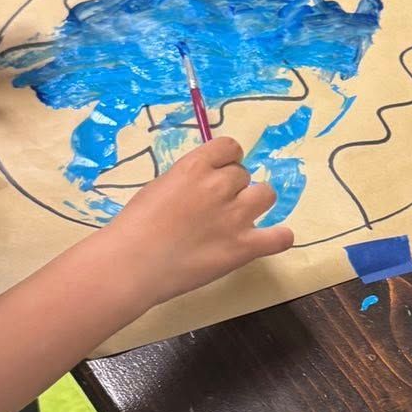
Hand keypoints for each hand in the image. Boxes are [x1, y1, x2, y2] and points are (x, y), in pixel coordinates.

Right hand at [105, 136, 293, 303]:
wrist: (131, 264)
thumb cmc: (133, 227)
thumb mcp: (159, 186)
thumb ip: (187, 180)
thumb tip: (205, 182)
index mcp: (195, 166)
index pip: (230, 147)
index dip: (226, 160)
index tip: (217, 174)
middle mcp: (219, 185)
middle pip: (244, 174)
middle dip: (232, 188)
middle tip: (214, 208)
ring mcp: (235, 217)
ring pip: (267, 194)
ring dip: (254, 204)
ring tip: (239, 220)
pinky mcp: (244, 247)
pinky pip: (280, 237)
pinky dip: (279, 237)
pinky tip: (270, 239)